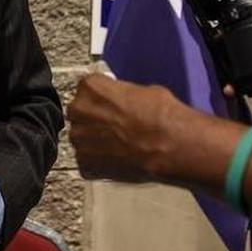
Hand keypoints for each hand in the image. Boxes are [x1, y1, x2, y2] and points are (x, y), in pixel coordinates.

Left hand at [67, 74, 188, 183]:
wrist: (172, 146)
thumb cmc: (162, 116)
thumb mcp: (142, 90)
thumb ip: (120, 94)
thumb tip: (120, 99)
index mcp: (91, 87)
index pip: (87, 88)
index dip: (101, 97)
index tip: (109, 103)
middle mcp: (79, 110)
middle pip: (79, 112)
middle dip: (93, 118)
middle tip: (114, 125)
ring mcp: (80, 139)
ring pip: (81, 136)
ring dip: (94, 139)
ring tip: (117, 143)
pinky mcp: (85, 163)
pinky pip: (86, 159)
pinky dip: (98, 159)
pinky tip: (117, 157)